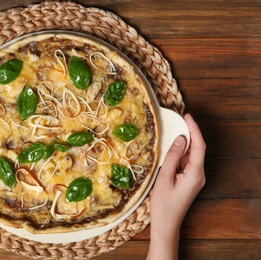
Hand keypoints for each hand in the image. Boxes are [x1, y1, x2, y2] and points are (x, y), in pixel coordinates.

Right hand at [147, 114, 205, 259]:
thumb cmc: (163, 204)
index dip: (194, 129)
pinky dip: (183, 152)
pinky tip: (174, 146)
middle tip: (180, 119)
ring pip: (193, 155)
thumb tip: (180, 139)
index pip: (199, 146)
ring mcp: (195, 178)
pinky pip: (188, 162)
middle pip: (198, 149)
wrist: (166, 224)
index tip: (187, 116)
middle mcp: (199, 175)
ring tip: (176, 129)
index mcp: (195, 174)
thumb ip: (173, 157)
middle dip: (191, 133)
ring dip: (186, 142)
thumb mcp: (165, 178)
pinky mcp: (190, 181)